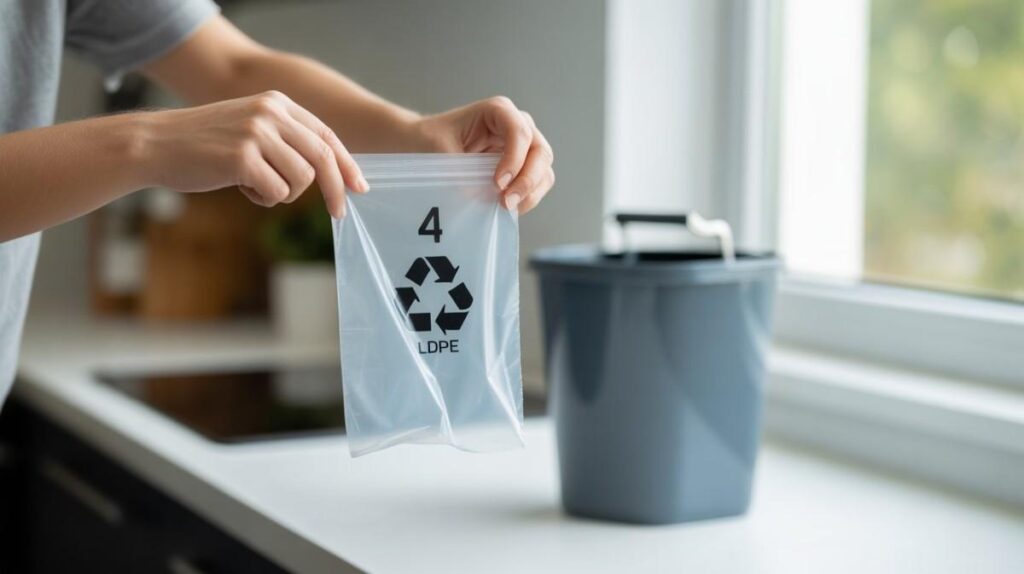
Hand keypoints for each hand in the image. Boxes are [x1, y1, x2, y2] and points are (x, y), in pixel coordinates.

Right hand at [143, 91, 365, 217]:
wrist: (155, 144)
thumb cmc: (204, 144)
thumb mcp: (250, 128)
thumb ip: (285, 140)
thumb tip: (327, 171)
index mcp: (276, 102)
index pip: (326, 135)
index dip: (346, 164)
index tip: (359, 187)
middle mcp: (270, 113)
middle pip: (323, 157)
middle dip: (335, 190)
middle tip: (339, 214)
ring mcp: (257, 134)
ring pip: (301, 180)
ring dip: (283, 194)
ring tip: (254, 186)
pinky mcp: (243, 158)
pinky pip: (277, 193)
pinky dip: (263, 199)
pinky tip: (239, 188)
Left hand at [416, 97, 554, 213]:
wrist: (426, 144)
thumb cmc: (431, 139)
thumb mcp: (440, 150)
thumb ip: (462, 172)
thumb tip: (482, 198)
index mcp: (498, 111)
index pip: (519, 132)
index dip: (514, 159)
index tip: (498, 183)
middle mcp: (517, 124)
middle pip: (540, 151)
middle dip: (527, 180)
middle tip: (506, 202)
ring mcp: (524, 146)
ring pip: (543, 169)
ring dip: (530, 192)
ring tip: (507, 208)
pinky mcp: (522, 165)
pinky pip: (537, 183)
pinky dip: (528, 197)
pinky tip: (507, 208)